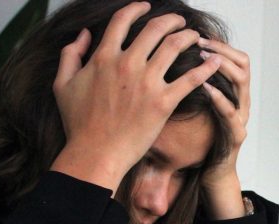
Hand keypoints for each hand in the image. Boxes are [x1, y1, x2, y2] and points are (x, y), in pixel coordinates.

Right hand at [50, 2, 221, 192]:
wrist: (95, 153)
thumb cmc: (78, 124)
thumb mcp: (62, 85)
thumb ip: (70, 54)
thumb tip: (83, 35)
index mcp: (104, 57)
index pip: (123, 20)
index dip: (137, 8)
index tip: (147, 6)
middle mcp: (127, 64)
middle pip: (154, 29)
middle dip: (171, 20)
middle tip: (180, 21)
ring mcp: (147, 83)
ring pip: (174, 46)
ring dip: (188, 36)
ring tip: (196, 36)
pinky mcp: (163, 103)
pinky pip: (190, 79)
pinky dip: (205, 68)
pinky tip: (215, 62)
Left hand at [197, 37, 250, 218]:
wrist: (211, 175)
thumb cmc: (201, 142)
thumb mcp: (197, 108)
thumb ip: (193, 87)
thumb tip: (172, 63)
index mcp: (233, 94)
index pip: (235, 58)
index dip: (220, 44)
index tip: (199, 35)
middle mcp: (242, 102)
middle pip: (243, 64)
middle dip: (221, 50)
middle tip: (200, 42)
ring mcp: (241, 118)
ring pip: (241, 83)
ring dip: (221, 67)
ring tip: (202, 58)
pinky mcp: (236, 136)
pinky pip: (231, 112)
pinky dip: (219, 97)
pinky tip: (205, 87)